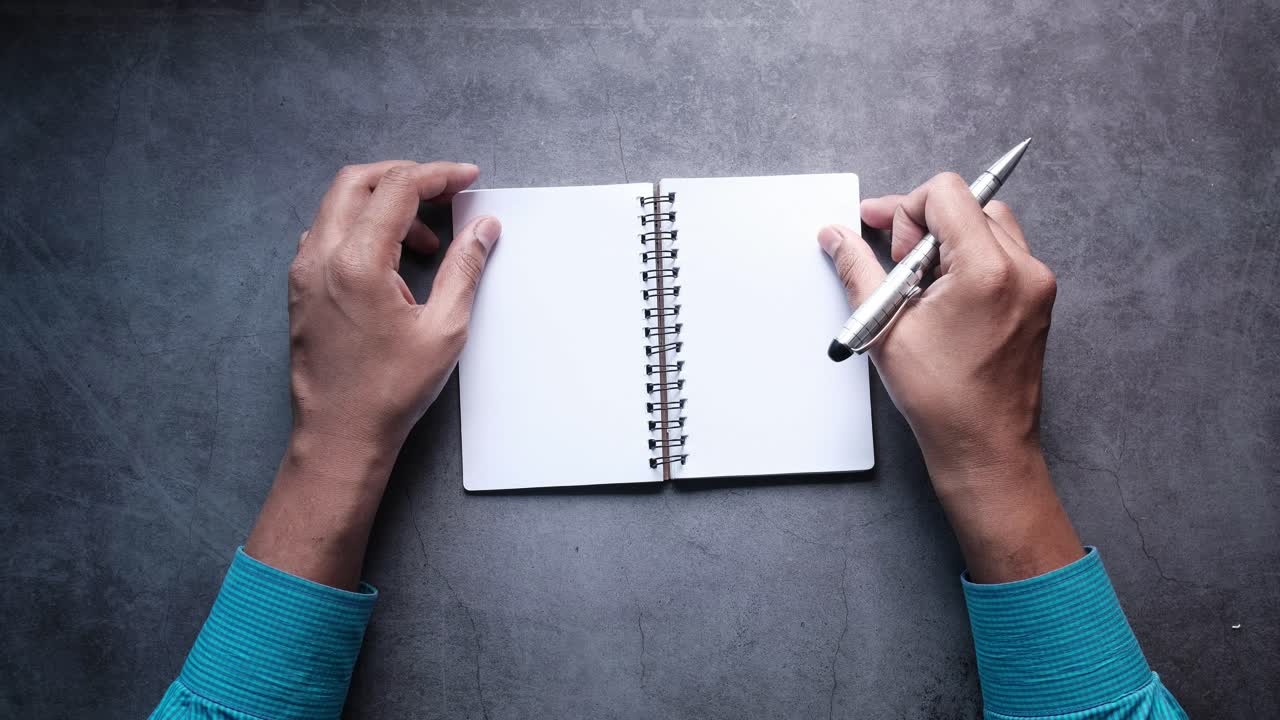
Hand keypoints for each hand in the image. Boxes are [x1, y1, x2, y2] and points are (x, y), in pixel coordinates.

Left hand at [246, 161, 500, 588]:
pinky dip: (361, 228)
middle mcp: (321, 257)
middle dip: (406, 177)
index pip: (397, 189)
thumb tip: (482, 229)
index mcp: (356, 262)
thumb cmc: (389, 392)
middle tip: (446, 193)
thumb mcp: (444, 330)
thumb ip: (464, 269)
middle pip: (359, 182)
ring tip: (427, 242)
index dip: (438, 176)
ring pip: (339, 205)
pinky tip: (391, 260)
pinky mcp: (301, 288)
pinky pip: (328, 234)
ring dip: (384, 204)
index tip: (467, 179)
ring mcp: (304, 272)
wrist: (340, 435)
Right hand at [819, 172, 1081, 581]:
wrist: (984, 446)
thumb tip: (836, 236)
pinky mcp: (1038, 298)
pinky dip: (969, 260)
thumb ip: (858, 269)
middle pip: (969, 203)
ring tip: (922, 286)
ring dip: (948, 241)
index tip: (888, 245)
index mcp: (987, 269)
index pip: (946, 192)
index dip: (905, 210)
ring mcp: (1036, 283)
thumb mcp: (886, 327)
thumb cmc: (943, 398)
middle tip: (900, 268)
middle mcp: (1022, 268)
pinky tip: (943, 298)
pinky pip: (1002, 252)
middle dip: (925, 225)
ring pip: (988, 224)